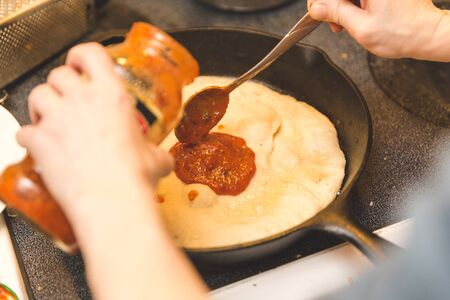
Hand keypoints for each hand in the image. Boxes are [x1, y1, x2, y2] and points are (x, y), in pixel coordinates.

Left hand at [16, 42, 206, 299]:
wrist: (111, 200)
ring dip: (41, 105)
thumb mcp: (155, 159)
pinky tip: (40, 148)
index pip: (90, 53)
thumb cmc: (133, 178)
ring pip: (36, 94)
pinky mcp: (40, 142)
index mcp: (112, 96)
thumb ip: (155, 153)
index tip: (79, 64)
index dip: (80, 56)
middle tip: (66, 100)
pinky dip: (29, 137)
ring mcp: (58, 119)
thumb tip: (162, 159)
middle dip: (59, 86)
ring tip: (49, 119)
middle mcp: (82, 100)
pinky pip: (24, 131)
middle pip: (58, 74)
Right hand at [307, 0, 449, 60]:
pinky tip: (354, 18)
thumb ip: (336, 13)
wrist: (427, 35)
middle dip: (331, 5)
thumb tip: (316, 7)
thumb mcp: (361, 27)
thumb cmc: (401, 33)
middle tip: (334, 24)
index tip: (316, 14)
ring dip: (342, 7)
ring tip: (344, 26)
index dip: (319, 2)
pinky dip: (353, 5)